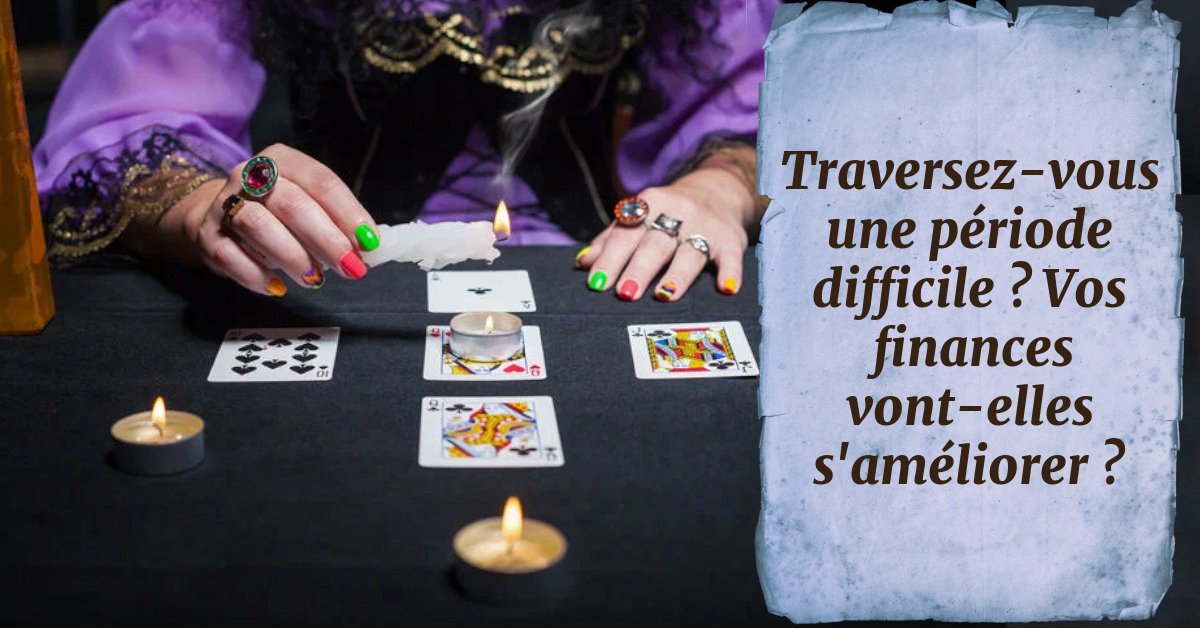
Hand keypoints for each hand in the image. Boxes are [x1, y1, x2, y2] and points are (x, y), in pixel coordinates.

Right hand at [125, 144, 379, 295]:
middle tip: (349, 266)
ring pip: (258, 226)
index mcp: (282, 160)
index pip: (321, 181)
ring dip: (292, 256)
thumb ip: (336, 221)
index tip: (369, 242)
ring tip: (314, 278)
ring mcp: (224, 204)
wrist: (215, 215)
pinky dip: (256, 275)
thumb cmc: (276, 212)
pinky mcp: (208, 236)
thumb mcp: (308, 204)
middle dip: (325, 238)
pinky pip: (230, 256)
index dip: (349, 212)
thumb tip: (366, 248)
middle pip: (291, 203)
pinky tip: (277, 287)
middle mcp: (250, 176)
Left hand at [576, 158, 757, 300]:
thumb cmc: (667, 213)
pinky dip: (730, 271)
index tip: (597, 283)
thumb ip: (611, 240)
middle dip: (640, 268)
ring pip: (690, 251)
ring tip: (664, 294)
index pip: (626, 235)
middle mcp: (677, 212)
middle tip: (626, 293)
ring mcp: (705, 225)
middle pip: (655, 244)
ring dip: (678, 273)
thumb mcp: (639, 218)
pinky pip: (731, 256)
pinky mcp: (731, 239)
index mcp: (649, 205)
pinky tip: (725, 288)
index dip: (610, 259)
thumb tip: (582, 263)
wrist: (716, 191)